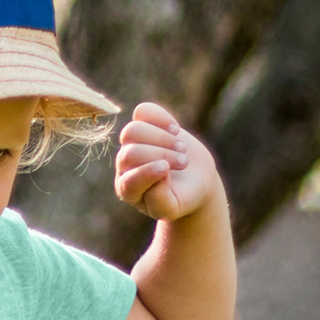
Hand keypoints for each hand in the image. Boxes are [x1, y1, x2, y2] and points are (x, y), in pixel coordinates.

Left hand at [115, 102, 218, 222]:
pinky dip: (160, 117)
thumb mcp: (174, 208)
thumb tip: (157, 177)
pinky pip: (142, 111)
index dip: (146, 173)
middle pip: (131, 153)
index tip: (167, 169)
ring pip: (132, 130)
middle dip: (161, 155)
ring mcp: (132, 144)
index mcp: (128, 190)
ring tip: (181, 148)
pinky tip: (175, 130)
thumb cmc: (183, 197)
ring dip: (161, 137)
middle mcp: (124, 166)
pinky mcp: (145, 125)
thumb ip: (161, 201)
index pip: (128, 180)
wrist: (195, 179)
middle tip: (183, 163)